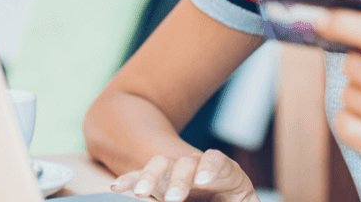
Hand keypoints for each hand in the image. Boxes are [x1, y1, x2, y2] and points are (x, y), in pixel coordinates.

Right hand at [109, 149, 259, 201]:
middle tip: (174, 199)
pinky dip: (128, 181)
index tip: (204, 180)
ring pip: (160, 165)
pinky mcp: (157, 181)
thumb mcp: (242, 201)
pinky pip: (139, 177)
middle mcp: (197, 165)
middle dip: (179, 179)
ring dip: (150, 177)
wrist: (218, 193)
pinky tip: (117, 189)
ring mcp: (175, 171)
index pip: (218, 161)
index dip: (210, 167)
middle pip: (186, 163)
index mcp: (224, 171)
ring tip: (141, 193)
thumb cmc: (231, 199)